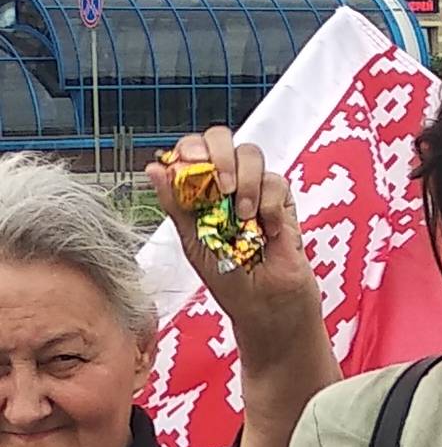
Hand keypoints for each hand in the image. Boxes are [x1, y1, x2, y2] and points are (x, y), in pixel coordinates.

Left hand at [147, 127, 316, 326]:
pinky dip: (270, 205)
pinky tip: (266, 230)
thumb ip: (176, 204)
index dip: (192, 149)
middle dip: (220, 156)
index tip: (194, 166)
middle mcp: (226, 184)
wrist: (267, 308)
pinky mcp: (282, 202)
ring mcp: (254, 190)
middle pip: (221, 138)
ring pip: (251, 155)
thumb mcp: (193, 244)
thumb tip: (155, 168)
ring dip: (246, 184)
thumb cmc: (230, 282)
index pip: (192, 149)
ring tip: (244, 218)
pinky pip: (276, 182)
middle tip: (223, 187)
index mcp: (199, 191)